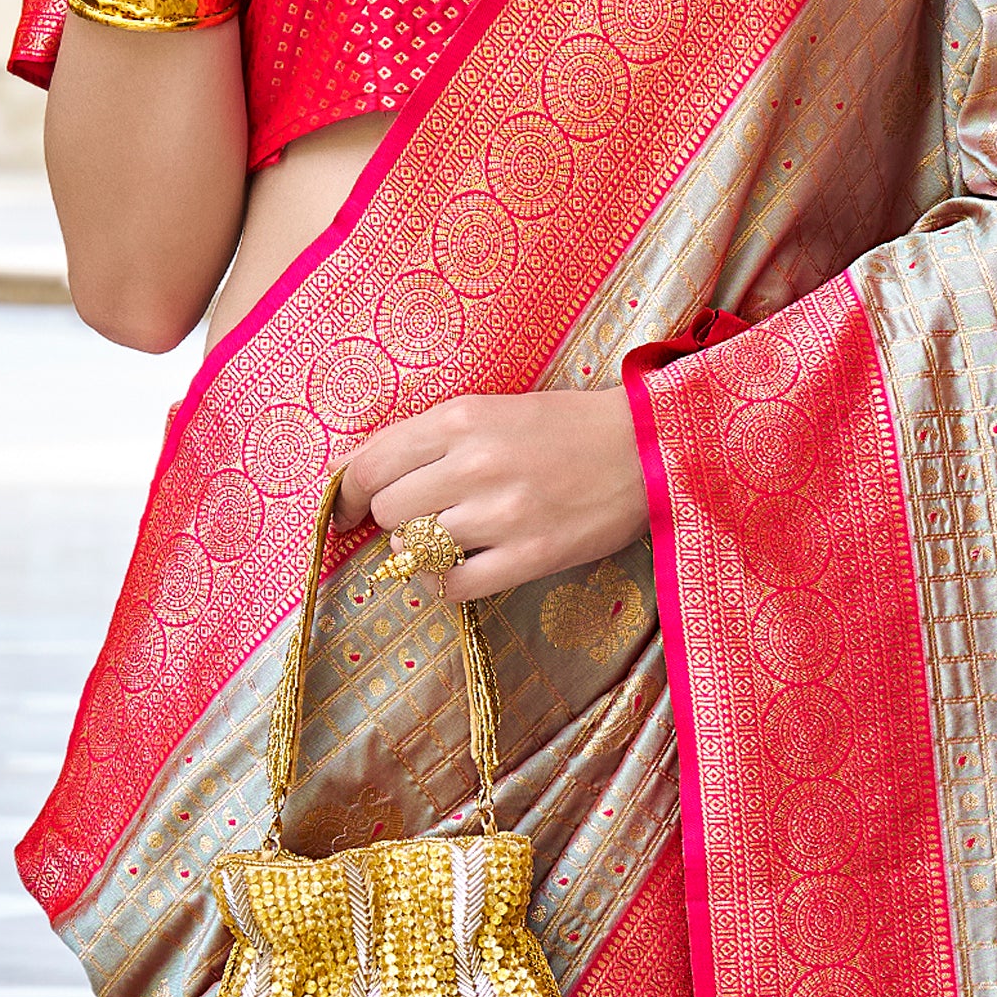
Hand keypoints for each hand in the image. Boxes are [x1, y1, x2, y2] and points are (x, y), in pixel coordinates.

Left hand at [337, 391, 649, 599]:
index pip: (370, 464)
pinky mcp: (529, 557)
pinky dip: (447, 582)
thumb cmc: (565, 427)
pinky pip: (454, 586)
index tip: (350, 510)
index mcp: (460, 419)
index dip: (350, 494)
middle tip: (417, 520)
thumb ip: (429, 439)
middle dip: (394, 520)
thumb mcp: (491, 411)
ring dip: (422, 551)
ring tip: (449, 539)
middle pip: (389, 511)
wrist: (646, 448)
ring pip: (416, 549)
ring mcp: (501, 514)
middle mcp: (473, 465)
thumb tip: (359, 472)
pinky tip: (464, 567)